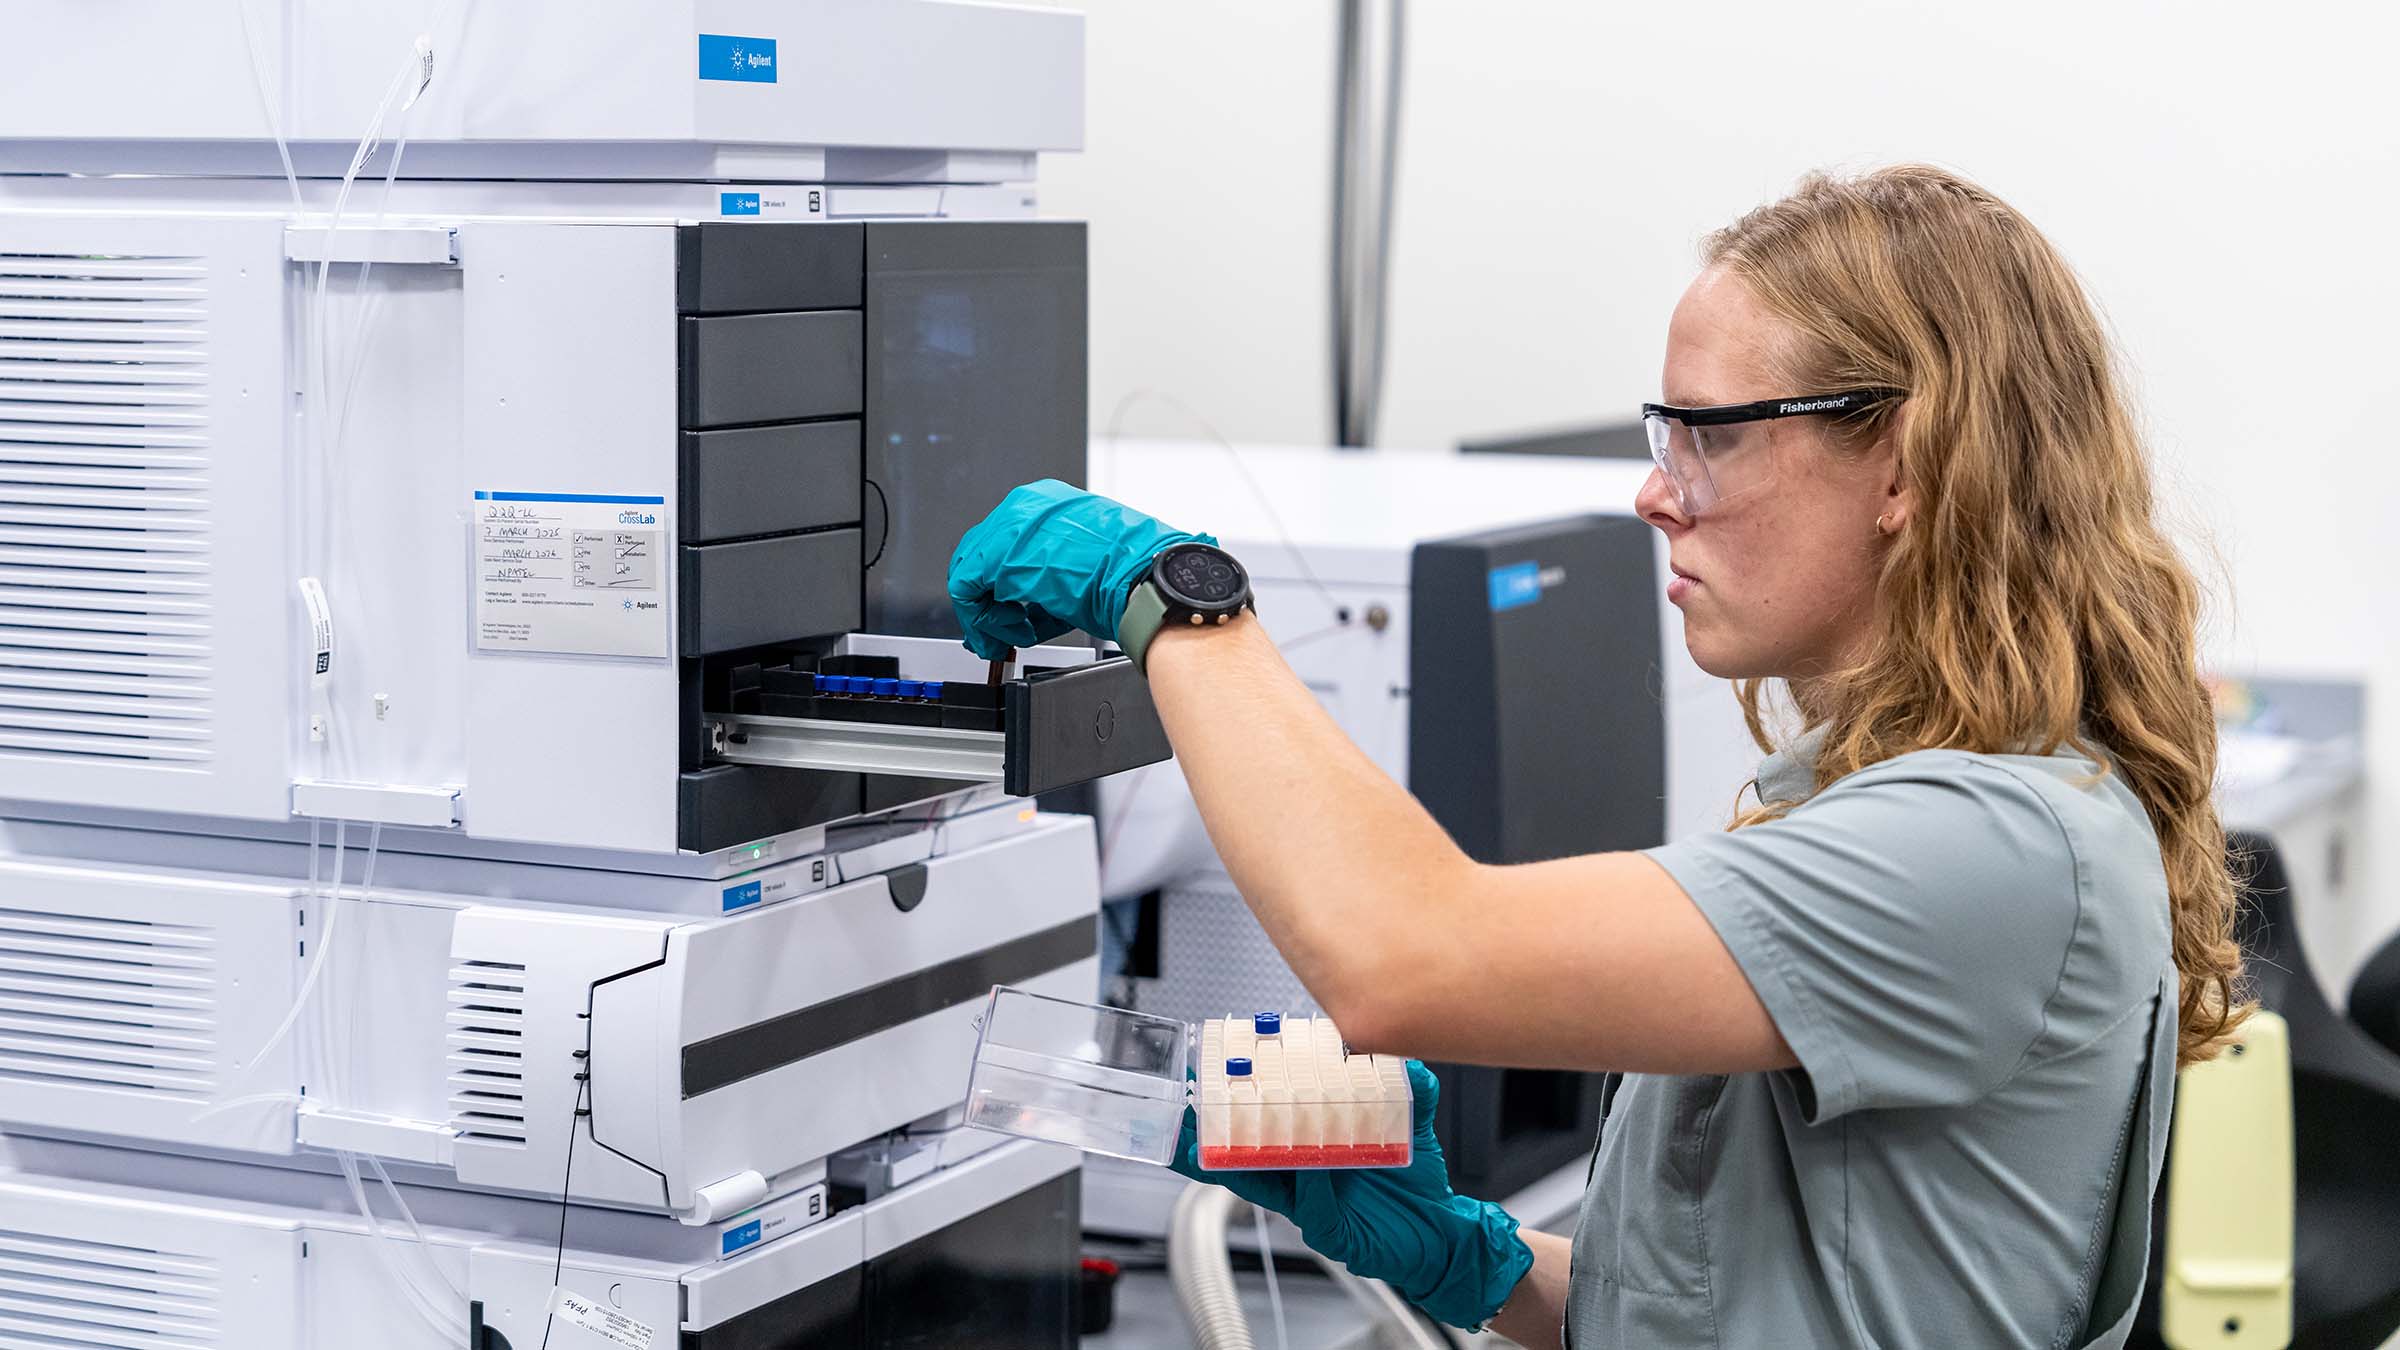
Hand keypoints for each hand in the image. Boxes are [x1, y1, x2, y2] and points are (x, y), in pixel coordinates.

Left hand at [946, 480, 1212, 660]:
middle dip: (986, 599)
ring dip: (987, 611)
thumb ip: (1051, 574)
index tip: (1005, 608)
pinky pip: (966, 587)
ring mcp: (1011, 529)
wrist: (1145, 578)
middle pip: (980, 553)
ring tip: (1012, 634)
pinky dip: (982, 618)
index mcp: (1048, 503)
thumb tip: (1032, 603)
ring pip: (970, 570)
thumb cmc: (1132, 572)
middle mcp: (1026, 508)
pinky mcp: (1000, 558)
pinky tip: (1011, 633)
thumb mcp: (1087, 562)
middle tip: (997, 630)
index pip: (1003, 541)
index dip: (999, 583)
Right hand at [1170, 1060, 1535, 1329]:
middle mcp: (1299, 1174)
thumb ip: (1409, 1089)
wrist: (1442, 1234)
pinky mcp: (1328, 1232)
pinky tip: (1314, 1167)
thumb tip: (1401, 1056)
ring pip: (1259, 1182)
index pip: (1262, 1119)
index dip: (1234, 1100)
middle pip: (1241, 1151)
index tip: (1205, 1072)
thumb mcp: (1411, 1125)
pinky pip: (1311, 1206)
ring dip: (1234, 1160)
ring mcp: (1307, 1204)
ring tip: (1211, 1138)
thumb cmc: (1414, 1183)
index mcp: (1308, 1143)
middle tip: (1186, 1106)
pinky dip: (1310, 1184)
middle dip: (1209, 1130)